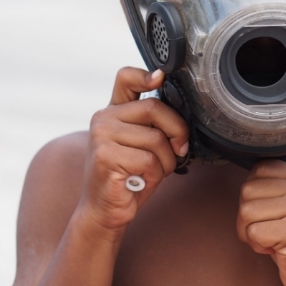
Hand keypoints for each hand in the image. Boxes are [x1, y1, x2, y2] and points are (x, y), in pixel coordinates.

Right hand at [79, 68, 188, 235]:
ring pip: (155, 138)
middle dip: (177, 131)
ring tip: (153, 172)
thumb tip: (184, 114)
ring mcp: (101, 136)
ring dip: (166, 161)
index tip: (161, 78)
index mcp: (114, 111)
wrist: (104, 211)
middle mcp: (103, 118)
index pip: (126, 78)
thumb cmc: (129, 178)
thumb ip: (154, 126)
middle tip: (179, 150)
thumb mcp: (144, 145)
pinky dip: (154, 175)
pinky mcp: (104, 156)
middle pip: (154, 108)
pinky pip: (148, 160)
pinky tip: (141, 180)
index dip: (146, 74)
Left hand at [237, 160, 285, 285]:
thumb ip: (270, 185)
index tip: (268, 213)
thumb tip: (243, 173)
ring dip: (250, 232)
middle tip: (267, 231)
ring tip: (271, 240)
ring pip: (246, 211)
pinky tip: (275, 250)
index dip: (252, 195)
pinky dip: (257, 246)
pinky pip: (253, 233)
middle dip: (246, 216)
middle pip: (247, 190)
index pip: (258, 169)